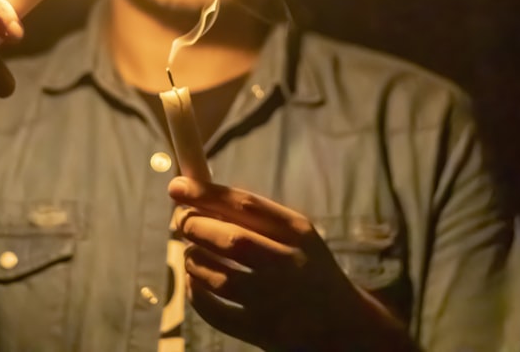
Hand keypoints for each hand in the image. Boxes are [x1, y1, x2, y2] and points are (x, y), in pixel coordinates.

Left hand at [169, 177, 413, 350]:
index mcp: (298, 232)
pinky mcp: (262, 332)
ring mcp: (275, 301)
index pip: (245, 204)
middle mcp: (289, 264)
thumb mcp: (296, 234)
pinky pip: (214, 312)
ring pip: (217, 277)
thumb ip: (254, 215)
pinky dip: (196, 294)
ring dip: (193, 260)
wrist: (343, 326)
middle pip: (230, 240)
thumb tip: (195, 193)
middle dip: (196, 226)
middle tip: (182, 222)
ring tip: (191, 253)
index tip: (176, 187)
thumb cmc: (307, 268)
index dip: (205, 193)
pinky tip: (196, 282)